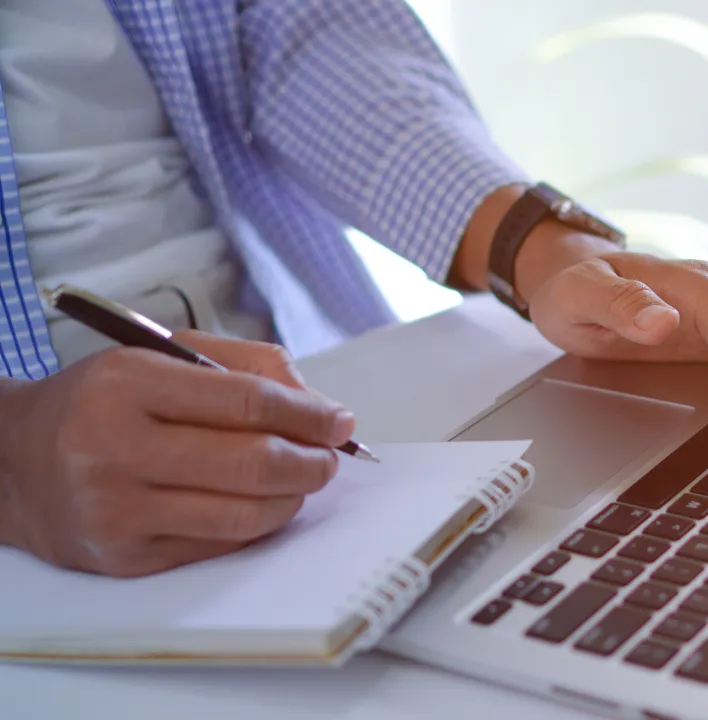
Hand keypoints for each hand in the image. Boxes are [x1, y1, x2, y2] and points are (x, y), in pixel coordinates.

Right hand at [0, 332, 354, 576]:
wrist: (13, 464)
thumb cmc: (100, 403)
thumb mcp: (161, 356)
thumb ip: (246, 367)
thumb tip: (318, 407)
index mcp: (126, 385)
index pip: (247, 402)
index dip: (308, 415)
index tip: (339, 421)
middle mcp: (115, 448)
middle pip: (252, 463)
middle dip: (311, 461)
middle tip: (329, 456)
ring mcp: (118, 510)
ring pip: (244, 515)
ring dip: (292, 498)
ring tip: (300, 479)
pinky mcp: (126, 558)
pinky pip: (220, 545)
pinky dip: (256, 524)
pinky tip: (260, 504)